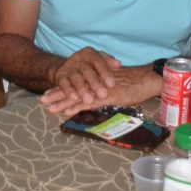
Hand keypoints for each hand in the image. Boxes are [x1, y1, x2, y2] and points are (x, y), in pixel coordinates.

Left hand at [41, 65, 159, 117]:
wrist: (149, 79)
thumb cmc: (136, 84)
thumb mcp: (117, 86)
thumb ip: (105, 90)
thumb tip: (96, 97)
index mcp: (97, 79)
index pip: (76, 83)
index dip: (62, 88)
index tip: (48, 92)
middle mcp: (96, 82)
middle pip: (73, 88)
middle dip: (57, 95)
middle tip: (41, 99)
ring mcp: (101, 89)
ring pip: (78, 96)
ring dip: (63, 102)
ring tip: (48, 107)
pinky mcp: (108, 96)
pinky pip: (90, 103)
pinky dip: (77, 107)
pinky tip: (67, 111)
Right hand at [45, 47, 120, 108]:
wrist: (66, 68)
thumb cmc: (89, 67)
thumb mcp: (99, 62)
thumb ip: (108, 62)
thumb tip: (118, 64)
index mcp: (89, 53)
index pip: (98, 61)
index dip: (105, 72)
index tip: (112, 84)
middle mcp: (78, 58)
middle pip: (87, 70)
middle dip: (95, 83)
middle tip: (103, 94)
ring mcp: (68, 67)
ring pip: (75, 78)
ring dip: (82, 89)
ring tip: (89, 100)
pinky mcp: (60, 76)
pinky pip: (63, 83)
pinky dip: (69, 91)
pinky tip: (74, 98)